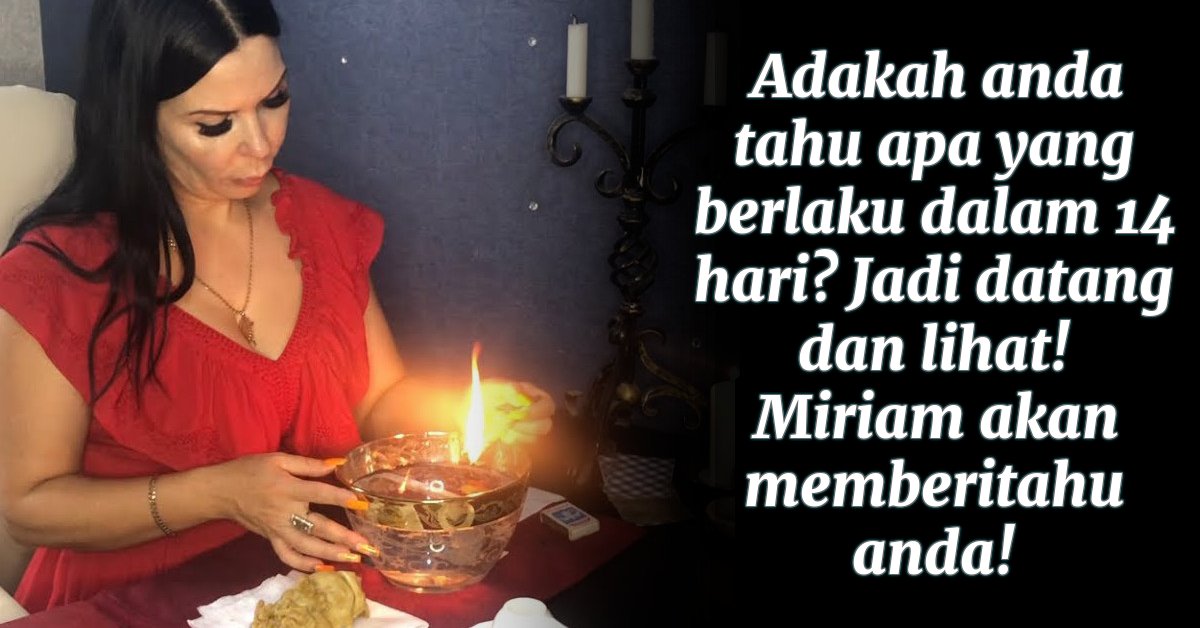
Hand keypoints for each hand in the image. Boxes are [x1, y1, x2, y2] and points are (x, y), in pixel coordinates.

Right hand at [211, 453, 376, 571]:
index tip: (361, 502)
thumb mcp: (278, 460)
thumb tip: (336, 464)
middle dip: (343, 538)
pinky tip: (322, 567)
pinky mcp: (271, 539)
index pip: (318, 493)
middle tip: (365, 545)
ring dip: (330, 554)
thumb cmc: (250, 471)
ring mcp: (277, 529)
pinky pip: (287, 556)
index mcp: (287, 489)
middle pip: (317, 527)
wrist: (221, 491)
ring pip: (306, 547)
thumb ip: (308, 464)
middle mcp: (284, 512)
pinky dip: (303, 565)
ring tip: (352, 559)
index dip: (340, 497)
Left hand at [480, 379, 554, 444]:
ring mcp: (526, 427)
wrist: (465, 411)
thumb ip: (506, 389)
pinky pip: (521, 445)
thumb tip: (519, 395)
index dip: (538, 411)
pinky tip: (500, 433)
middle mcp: (532, 412)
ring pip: (534, 437)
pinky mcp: (517, 440)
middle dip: (528, 427)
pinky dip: (510, 440)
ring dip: (517, 434)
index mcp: (530, 395)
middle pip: (545, 425)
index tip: (520, 414)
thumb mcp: (491, 387)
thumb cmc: (479, 396)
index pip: (547, 405)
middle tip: (509, 424)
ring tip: (501, 426)